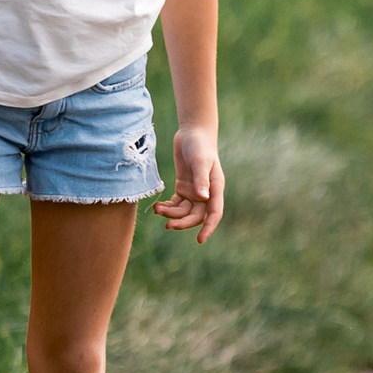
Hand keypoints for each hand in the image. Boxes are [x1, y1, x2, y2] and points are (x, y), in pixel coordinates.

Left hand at [156, 128, 223, 242]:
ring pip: (183, 212)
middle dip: (183, 223)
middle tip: (168, 226)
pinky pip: (175, 204)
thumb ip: (202, 179)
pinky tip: (157, 206)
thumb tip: (203, 198)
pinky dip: (167, 207)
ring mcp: (194, 192)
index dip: (209, 228)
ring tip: (157, 209)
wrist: (192, 133)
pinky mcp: (183, 187)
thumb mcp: (200, 161)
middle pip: (196, 216)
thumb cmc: (200, 145)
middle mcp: (206, 193)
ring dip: (171, 214)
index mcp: (215, 188)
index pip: (214, 213)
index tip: (200, 240)